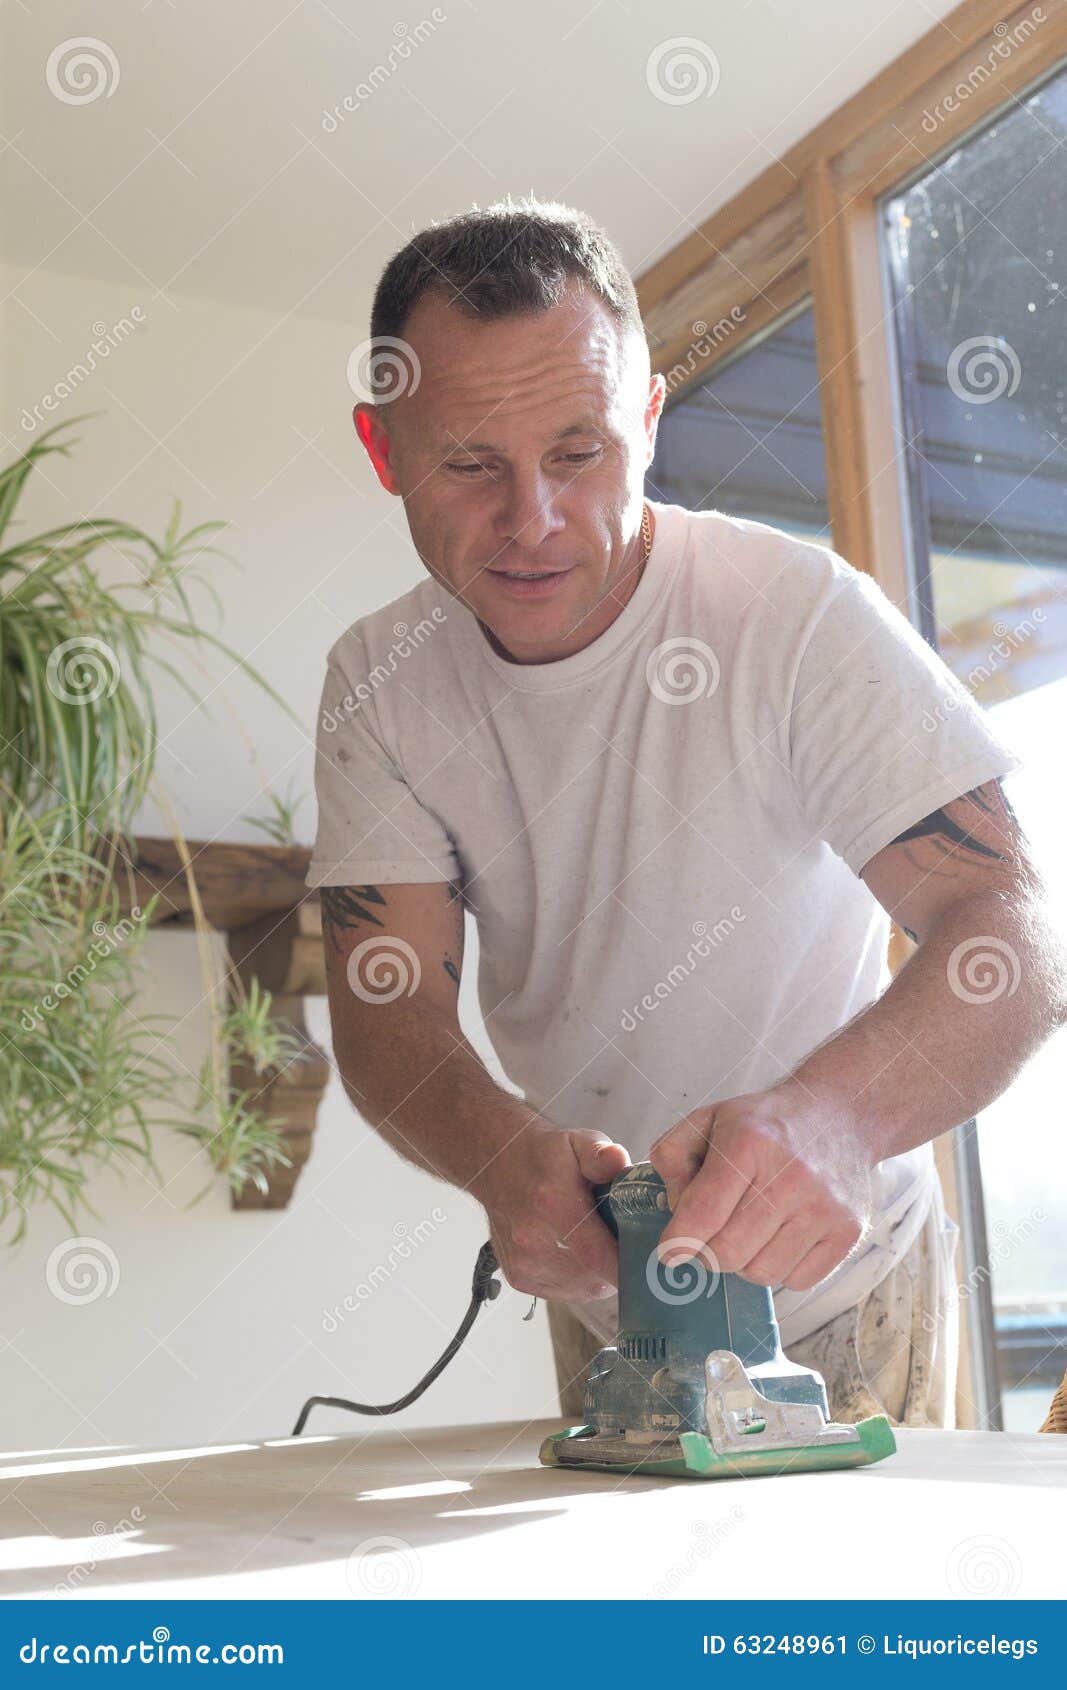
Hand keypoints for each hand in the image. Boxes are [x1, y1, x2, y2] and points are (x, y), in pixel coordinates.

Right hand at [472, 1124, 630, 1301]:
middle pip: (596, 1280)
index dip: (631, 1265)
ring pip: (582, 1290)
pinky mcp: (518, 1277)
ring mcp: (524, 1263)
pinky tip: (576, 1253)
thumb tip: (619, 1162)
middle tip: (622, 1242)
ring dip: (598, 1274)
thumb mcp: (578, 1141)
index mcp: (554, 1206)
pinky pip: (563, 1292)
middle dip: (617, 1266)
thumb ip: (602, 1154)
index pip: (602, 1259)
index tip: (647, 1256)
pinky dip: (577, 1279)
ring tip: (596, 1243)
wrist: (496, 1164)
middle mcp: (534, 1241)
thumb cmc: (544, 1155)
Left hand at [647, 1083, 873, 1291]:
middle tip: (710, 1236)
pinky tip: (780, 1238)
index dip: (679, 1241)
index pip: (704, 1213)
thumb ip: (674, 1158)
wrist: (838, 1116)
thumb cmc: (765, 1124)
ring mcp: (824, 1207)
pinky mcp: (848, 1232)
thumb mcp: (708, 1120)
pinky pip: (797, 1282)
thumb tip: (673, 1212)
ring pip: (761, 1274)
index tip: (670, 1252)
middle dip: (708, 1252)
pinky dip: (781, 1269)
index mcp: (750, 1142)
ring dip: (745, 1262)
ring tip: (749, 1231)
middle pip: (728, 1252)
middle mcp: (792, 1176)